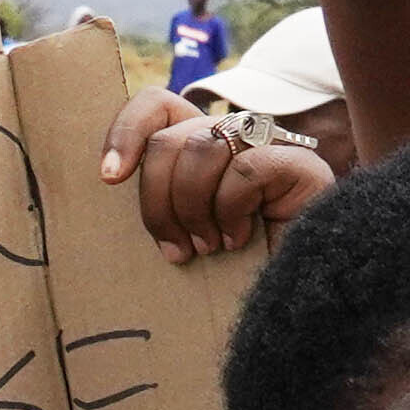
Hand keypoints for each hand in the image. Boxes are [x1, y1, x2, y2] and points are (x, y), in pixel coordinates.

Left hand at [93, 87, 332, 256]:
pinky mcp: (300, 163)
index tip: (109, 177)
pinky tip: (239, 239)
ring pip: (203, 147)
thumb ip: (156, 200)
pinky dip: (231, 209)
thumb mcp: (178, 231)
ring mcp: (269, 145)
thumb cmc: (227, 274)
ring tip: (207, 246)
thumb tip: (110, 178)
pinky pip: (244, 169)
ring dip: (193, 207)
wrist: (292, 303)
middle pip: (170, 138)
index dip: (126, 132)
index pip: (156, 106)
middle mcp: (233, 136)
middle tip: (174, 248)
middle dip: (158, 199)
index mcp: (200, 144)